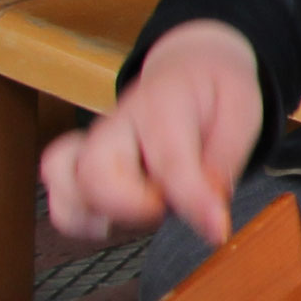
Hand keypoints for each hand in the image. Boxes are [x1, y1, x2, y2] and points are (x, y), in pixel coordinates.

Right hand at [41, 20, 262, 249]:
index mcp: (161, 104)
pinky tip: (110, 224)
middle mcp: (117, 124)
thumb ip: (226, 160)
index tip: (216, 229)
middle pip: (95, 174)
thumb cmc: (215, 94)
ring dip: (94, 214)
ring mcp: (93, 144)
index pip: (168, 160)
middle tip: (167, 207)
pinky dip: (75, 218)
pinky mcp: (83, 165)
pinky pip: (59, 196)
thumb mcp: (241, 111)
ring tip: (134, 216)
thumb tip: (212, 214)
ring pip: (63, 184)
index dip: (190, 200)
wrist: (188, 71)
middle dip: (131, 207)